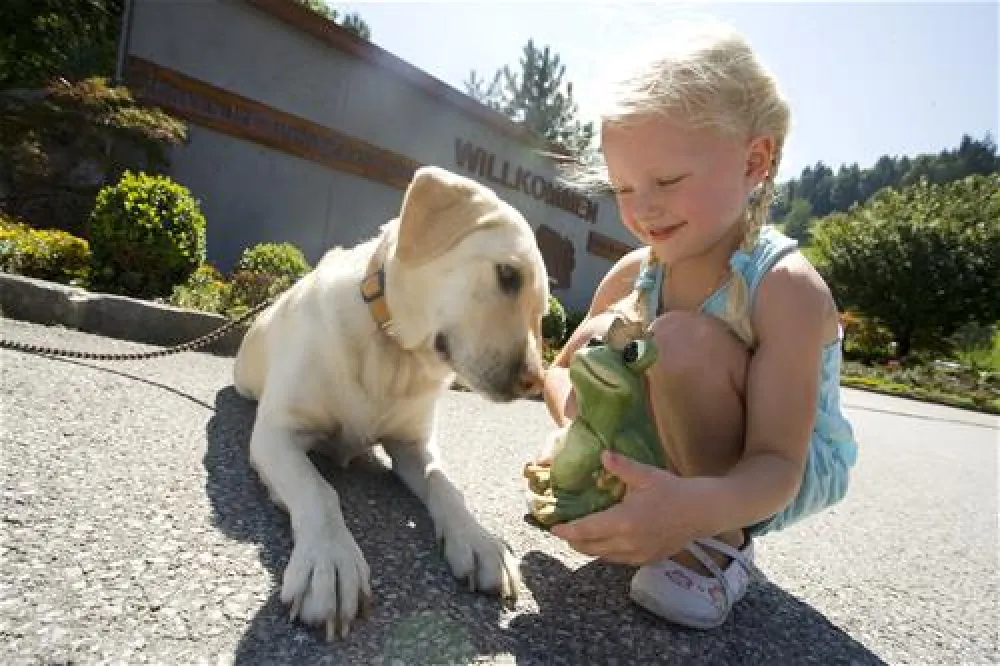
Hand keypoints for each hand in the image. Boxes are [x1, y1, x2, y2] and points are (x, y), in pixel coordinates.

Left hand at [550, 451, 709, 565]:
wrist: (701, 512)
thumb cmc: (673, 491)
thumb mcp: (646, 474)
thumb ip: (621, 466)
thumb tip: (602, 454)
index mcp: (624, 521)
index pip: (587, 530)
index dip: (567, 530)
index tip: (553, 528)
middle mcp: (628, 542)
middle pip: (590, 547)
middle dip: (574, 540)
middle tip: (563, 531)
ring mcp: (638, 554)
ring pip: (603, 556)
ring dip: (589, 548)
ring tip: (579, 537)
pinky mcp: (647, 559)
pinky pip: (618, 560)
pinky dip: (606, 552)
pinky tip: (604, 543)